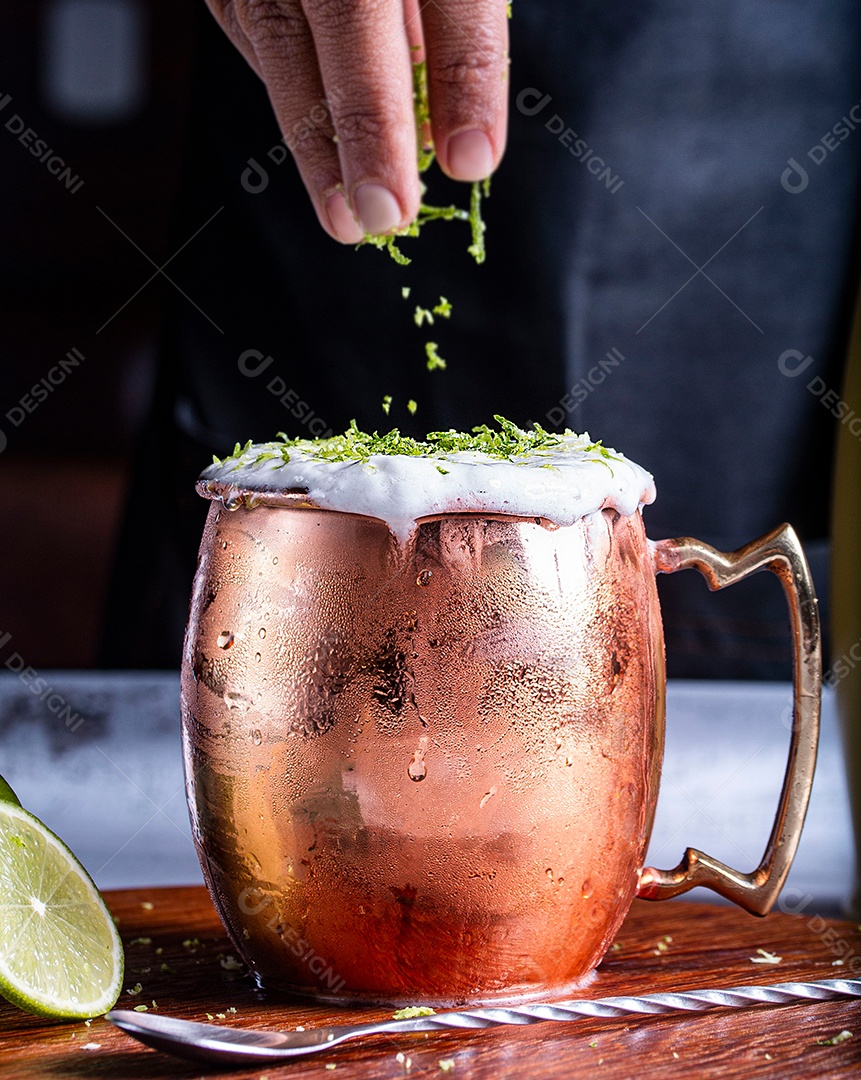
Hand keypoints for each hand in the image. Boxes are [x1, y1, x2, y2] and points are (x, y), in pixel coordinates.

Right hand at [207, 0, 508, 241]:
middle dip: (369, 123)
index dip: (464, 77)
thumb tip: (445, 135)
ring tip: (346, 220)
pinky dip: (297, 106)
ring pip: (282, 39)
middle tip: (386, 210)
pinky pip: (257, 39)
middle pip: (348, 13)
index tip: (472, 161)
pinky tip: (324, 160)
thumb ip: (449, 25)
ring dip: (315, 144)